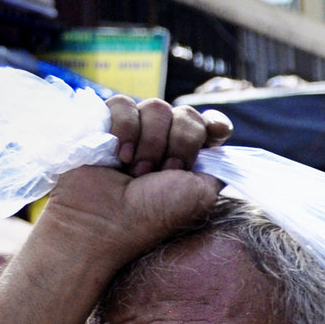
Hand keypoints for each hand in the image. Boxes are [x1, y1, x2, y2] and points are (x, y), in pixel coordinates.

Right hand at [37, 99, 233, 275]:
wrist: (108, 219)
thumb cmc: (156, 212)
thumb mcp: (202, 194)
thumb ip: (217, 167)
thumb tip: (219, 140)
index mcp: (191, 156)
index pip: (211, 124)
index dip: (215, 124)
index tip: (214, 133)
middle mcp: (166, 140)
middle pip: (187, 114)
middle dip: (179, 144)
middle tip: (162, 173)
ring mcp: (137, 130)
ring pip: (156, 107)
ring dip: (151, 143)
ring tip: (136, 172)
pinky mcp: (105, 123)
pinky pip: (122, 104)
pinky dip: (124, 128)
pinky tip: (119, 156)